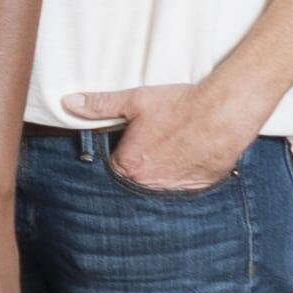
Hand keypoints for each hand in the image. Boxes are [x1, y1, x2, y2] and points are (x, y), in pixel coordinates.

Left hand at [66, 81, 257, 194]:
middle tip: (152, 149)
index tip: (128, 146)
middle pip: (133, 182)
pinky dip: (181, 179)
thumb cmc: (179, 106)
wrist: (223, 113)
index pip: (111, 169)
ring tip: (169, 155)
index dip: (118, 155)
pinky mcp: (196, 191)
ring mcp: (173, 191)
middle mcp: (147, 185)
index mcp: (128, 166)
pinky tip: (186, 163)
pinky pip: (182, 191)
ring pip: (157, 188)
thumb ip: (100, 105)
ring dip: (159, 176)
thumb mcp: (136, 101)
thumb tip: (69, 102)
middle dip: (138, 169)